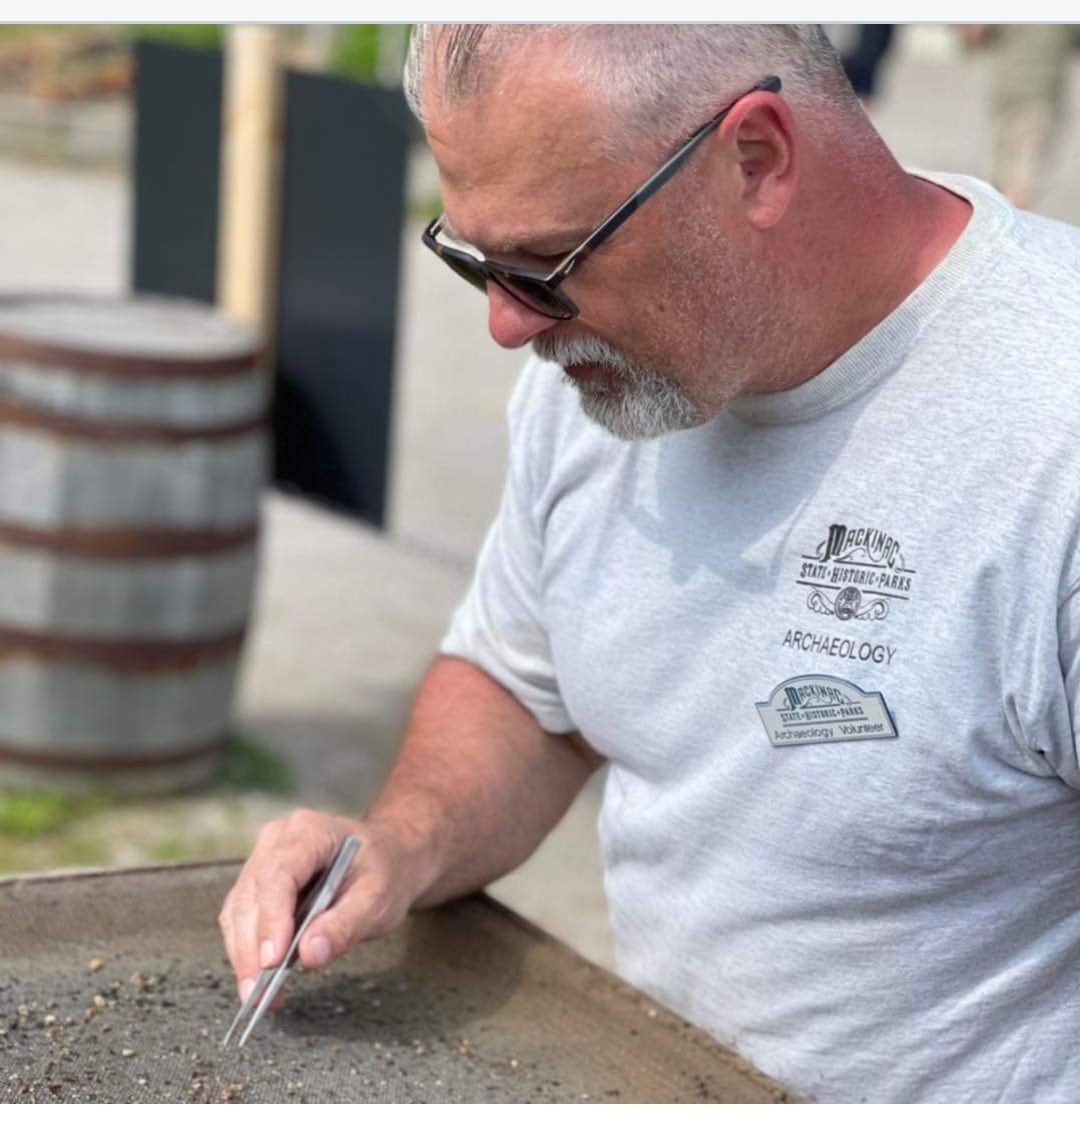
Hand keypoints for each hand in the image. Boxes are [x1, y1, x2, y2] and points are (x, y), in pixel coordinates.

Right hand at [218, 808, 425, 1005]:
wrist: (386, 859)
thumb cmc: (384, 872)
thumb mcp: (378, 899)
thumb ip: (345, 925)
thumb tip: (310, 955)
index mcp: (309, 832)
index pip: (279, 875)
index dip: (271, 919)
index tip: (272, 961)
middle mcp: (278, 840)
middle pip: (252, 896)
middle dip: (251, 949)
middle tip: (259, 994)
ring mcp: (263, 859)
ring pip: (239, 911)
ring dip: (244, 956)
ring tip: (260, 996)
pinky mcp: (258, 884)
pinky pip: (242, 919)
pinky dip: (248, 951)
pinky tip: (262, 981)